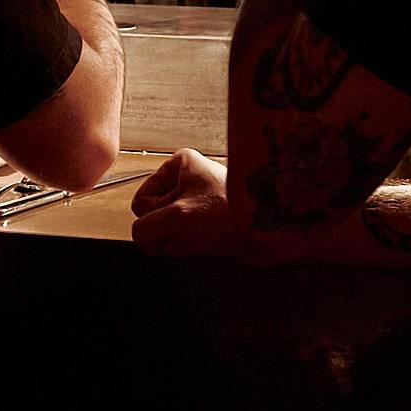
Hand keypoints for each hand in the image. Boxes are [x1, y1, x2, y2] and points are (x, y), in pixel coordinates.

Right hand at [130, 149, 245, 258]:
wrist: (268, 232)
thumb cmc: (230, 215)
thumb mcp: (176, 217)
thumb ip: (145, 228)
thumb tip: (142, 239)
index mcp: (179, 164)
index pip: (141, 201)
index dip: (155, 218)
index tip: (179, 218)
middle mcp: (189, 178)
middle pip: (156, 217)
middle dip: (170, 231)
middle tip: (195, 229)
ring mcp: (200, 200)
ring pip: (171, 230)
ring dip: (182, 240)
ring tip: (206, 235)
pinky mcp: (210, 219)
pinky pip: (187, 238)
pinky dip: (193, 245)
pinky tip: (210, 242)